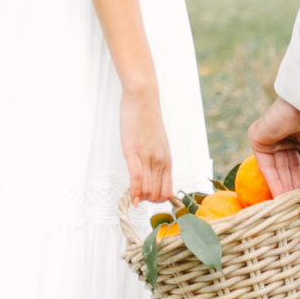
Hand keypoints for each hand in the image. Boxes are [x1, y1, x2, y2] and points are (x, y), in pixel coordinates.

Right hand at [121, 83, 172, 205]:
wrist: (143, 98)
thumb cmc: (148, 119)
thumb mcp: (158, 142)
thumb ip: (157, 158)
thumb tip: (152, 173)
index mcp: (167, 160)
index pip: (168, 191)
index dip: (158, 199)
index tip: (148, 198)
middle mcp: (160, 161)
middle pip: (157, 194)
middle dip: (148, 200)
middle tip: (138, 196)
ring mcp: (147, 157)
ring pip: (147, 190)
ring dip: (140, 198)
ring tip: (133, 196)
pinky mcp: (133, 152)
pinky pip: (136, 178)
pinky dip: (134, 192)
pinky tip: (132, 199)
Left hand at [249, 97, 299, 209]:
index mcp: (299, 142)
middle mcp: (283, 142)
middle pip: (288, 173)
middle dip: (293, 191)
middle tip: (299, 211)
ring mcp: (270, 142)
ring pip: (277, 173)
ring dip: (284, 191)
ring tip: (291, 210)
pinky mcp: (258, 141)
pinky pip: (266, 167)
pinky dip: (273, 183)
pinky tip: (280, 199)